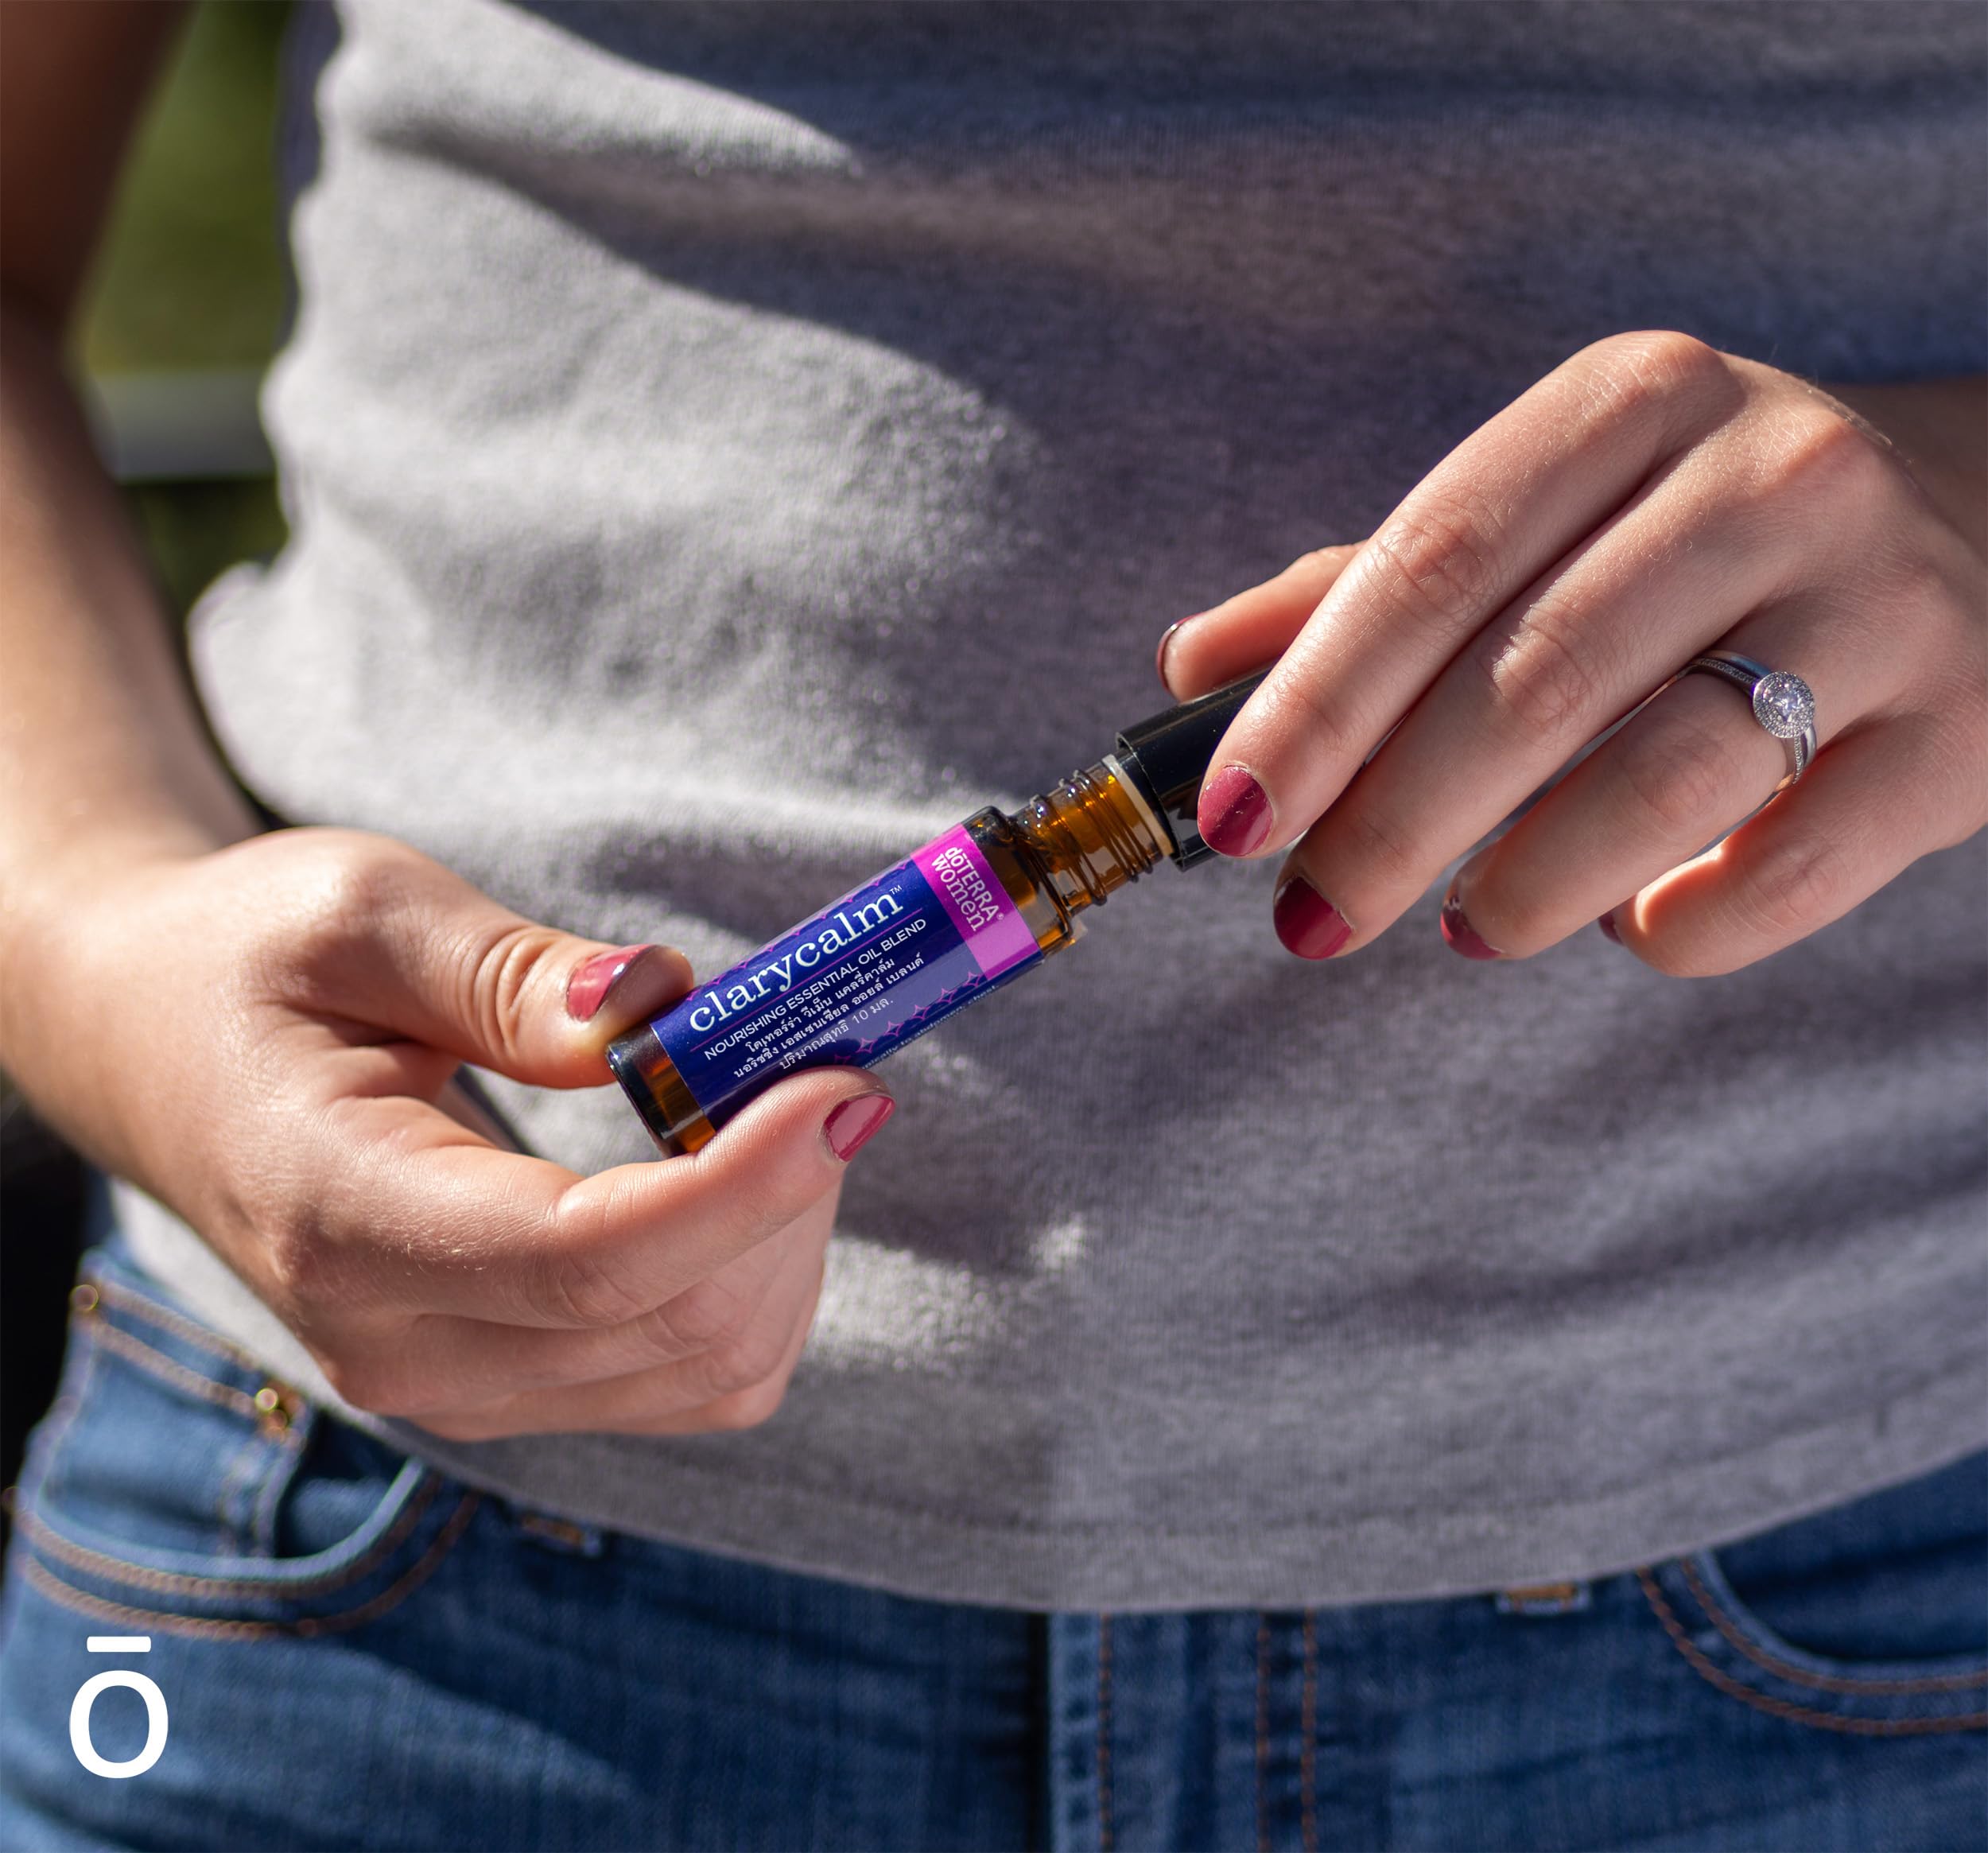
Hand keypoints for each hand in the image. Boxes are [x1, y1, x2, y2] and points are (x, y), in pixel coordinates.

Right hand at [1, 829, 893, 1437]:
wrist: (155, 1053)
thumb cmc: (248, 961)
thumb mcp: (358, 911)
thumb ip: (507, 970)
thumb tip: (656, 1005)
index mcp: (341, 1214)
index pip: (587, 1260)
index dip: (743, 1184)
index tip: (842, 1084)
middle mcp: (396, 1341)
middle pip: (673, 1323)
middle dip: (790, 1194)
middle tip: (821, 1057)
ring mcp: (452, 1386)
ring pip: (707, 1370)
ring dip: (788, 1240)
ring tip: (774, 1107)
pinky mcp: (506, 1386)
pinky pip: (691, 1378)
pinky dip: (757, 1282)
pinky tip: (744, 1179)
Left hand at [1160, 333, 1985, 974]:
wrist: (1978, 530)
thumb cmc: (1693, 542)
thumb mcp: (1544, 514)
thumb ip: (1369, 588)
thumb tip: (1193, 667)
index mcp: (1631, 402)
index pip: (1433, 558)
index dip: (1316, 703)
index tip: (1231, 817)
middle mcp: (1769, 476)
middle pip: (1533, 677)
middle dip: (1391, 824)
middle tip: (1309, 916)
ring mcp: (1884, 601)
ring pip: (1666, 775)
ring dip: (1526, 884)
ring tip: (1465, 926)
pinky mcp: (1962, 731)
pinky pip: (1790, 871)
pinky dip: (1680, 927)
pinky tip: (1629, 924)